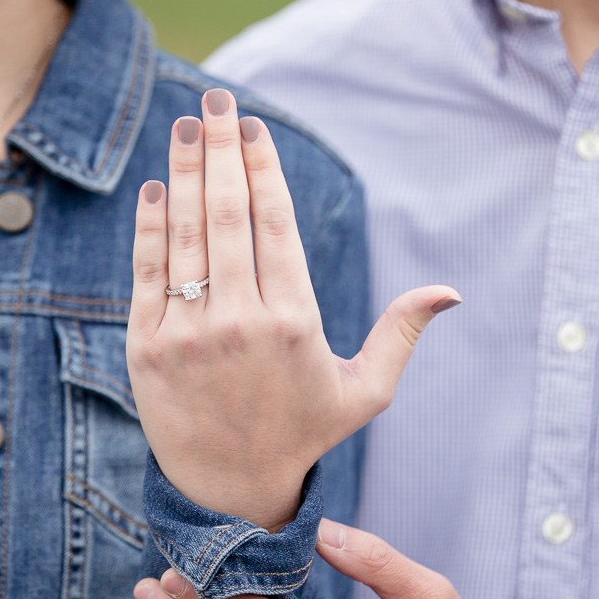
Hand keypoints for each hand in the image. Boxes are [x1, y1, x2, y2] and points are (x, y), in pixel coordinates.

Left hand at [128, 88, 459, 530]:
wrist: (228, 496)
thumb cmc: (304, 434)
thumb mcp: (365, 391)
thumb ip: (402, 334)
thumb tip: (451, 291)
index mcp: (294, 324)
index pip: (275, 225)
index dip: (264, 168)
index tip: (253, 128)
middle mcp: (239, 323)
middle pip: (228, 214)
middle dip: (220, 149)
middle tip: (214, 102)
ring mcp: (188, 334)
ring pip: (185, 235)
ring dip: (183, 172)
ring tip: (183, 126)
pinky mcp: (146, 349)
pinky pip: (147, 273)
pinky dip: (150, 227)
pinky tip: (156, 189)